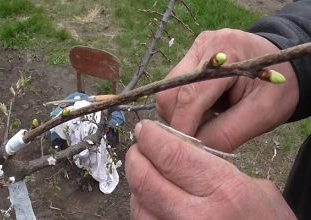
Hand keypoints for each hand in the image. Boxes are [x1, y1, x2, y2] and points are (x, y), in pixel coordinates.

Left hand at [126, 120, 295, 219]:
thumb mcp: (255, 186)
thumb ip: (216, 168)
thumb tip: (182, 152)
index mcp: (223, 190)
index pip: (171, 155)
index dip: (151, 137)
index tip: (145, 129)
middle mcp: (196, 216)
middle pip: (146, 179)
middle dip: (135, 157)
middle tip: (138, 147)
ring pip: (139, 204)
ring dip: (136, 182)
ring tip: (144, 169)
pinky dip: (143, 205)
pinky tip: (151, 197)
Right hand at [156, 28, 297, 151]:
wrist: (282, 66)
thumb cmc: (277, 90)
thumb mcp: (262, 115)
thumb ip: (225, 134)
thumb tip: (193, 150)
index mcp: (227, 53)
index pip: (191, 94)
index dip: (183, 125)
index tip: (184, 152)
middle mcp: (204, 46)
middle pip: (170, 92)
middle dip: (180, 120)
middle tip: (202, 134)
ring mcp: (195, 49)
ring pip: (169, 92)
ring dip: (181, 113)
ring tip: (208, 119)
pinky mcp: (190, 56)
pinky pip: (174, 88)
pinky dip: (184, 106)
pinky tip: (205, 108)